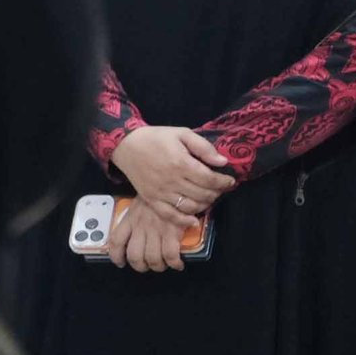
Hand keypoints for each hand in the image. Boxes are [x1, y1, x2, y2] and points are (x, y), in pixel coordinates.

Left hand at [107, 196, 186, 272]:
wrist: (174, 183)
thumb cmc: (159, 194)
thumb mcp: (140, 204)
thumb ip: (135, 218)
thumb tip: (135, 234)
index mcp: (130, 218)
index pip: (116, 240)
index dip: (115, 256)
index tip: (120, 262)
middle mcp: (141, 225)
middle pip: (134, 255)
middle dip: (140, 266)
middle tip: (146, 266)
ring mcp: (156, 229)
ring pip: (152, 258)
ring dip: (157, 266)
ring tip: (162, 264)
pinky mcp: (172, 231)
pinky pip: (170, 255)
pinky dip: (174, 263)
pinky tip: (177, 263)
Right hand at [109, 126, 233, 227]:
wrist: (125, 145)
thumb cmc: (156, 138)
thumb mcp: (181, 133)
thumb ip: (203, 147)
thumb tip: (222, 162)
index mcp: (181, 163)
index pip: (210, 179)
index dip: (224, 182)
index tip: (229, 181)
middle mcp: (172, 181)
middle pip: (203, 194)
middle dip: (216, 192)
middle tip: (219, 188)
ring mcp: (161, 192)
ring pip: (190, 207)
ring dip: (204, 204)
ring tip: (207, 197)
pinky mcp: (151, 200)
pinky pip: (170, 215)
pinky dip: (184, 221)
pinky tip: (194, 220)